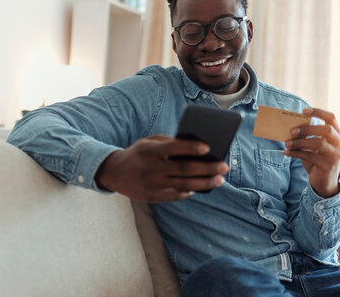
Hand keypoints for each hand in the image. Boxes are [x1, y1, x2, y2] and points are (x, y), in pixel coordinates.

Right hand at [95, 135, 227, 202]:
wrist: (115, 173)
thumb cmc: (139, 153)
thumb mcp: (149, 142)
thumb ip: (169, 142)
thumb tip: (197, 149)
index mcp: (150, 151)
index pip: (173, 148)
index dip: (191, 148)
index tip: (208, 147)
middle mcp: (151, 168)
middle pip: (184, 169)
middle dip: (207, 168)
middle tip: (224, 166)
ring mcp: (153, 184)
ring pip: (184, 185)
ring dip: (205, 183)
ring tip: (219, 179)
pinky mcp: (153, 197)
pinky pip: (177, 195)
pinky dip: (190, 191)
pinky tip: (201, 187)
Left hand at [283, 108, 339, 197]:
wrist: (324, 182)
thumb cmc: (317, 160)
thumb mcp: (314, 146)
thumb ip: (307, 136)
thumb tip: (291, 127)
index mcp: (337, 135)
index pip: (331, 118)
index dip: (318, 112)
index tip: (303, 111)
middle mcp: (339, 144)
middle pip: (326, 130)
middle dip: (307, 128)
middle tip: (292, 131)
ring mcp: (335, 155)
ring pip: (318, 143)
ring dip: (299, 142)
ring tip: (287, 144)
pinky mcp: (327, 166)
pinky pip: (310, 156)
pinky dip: (296, 153)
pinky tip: (286, 152)